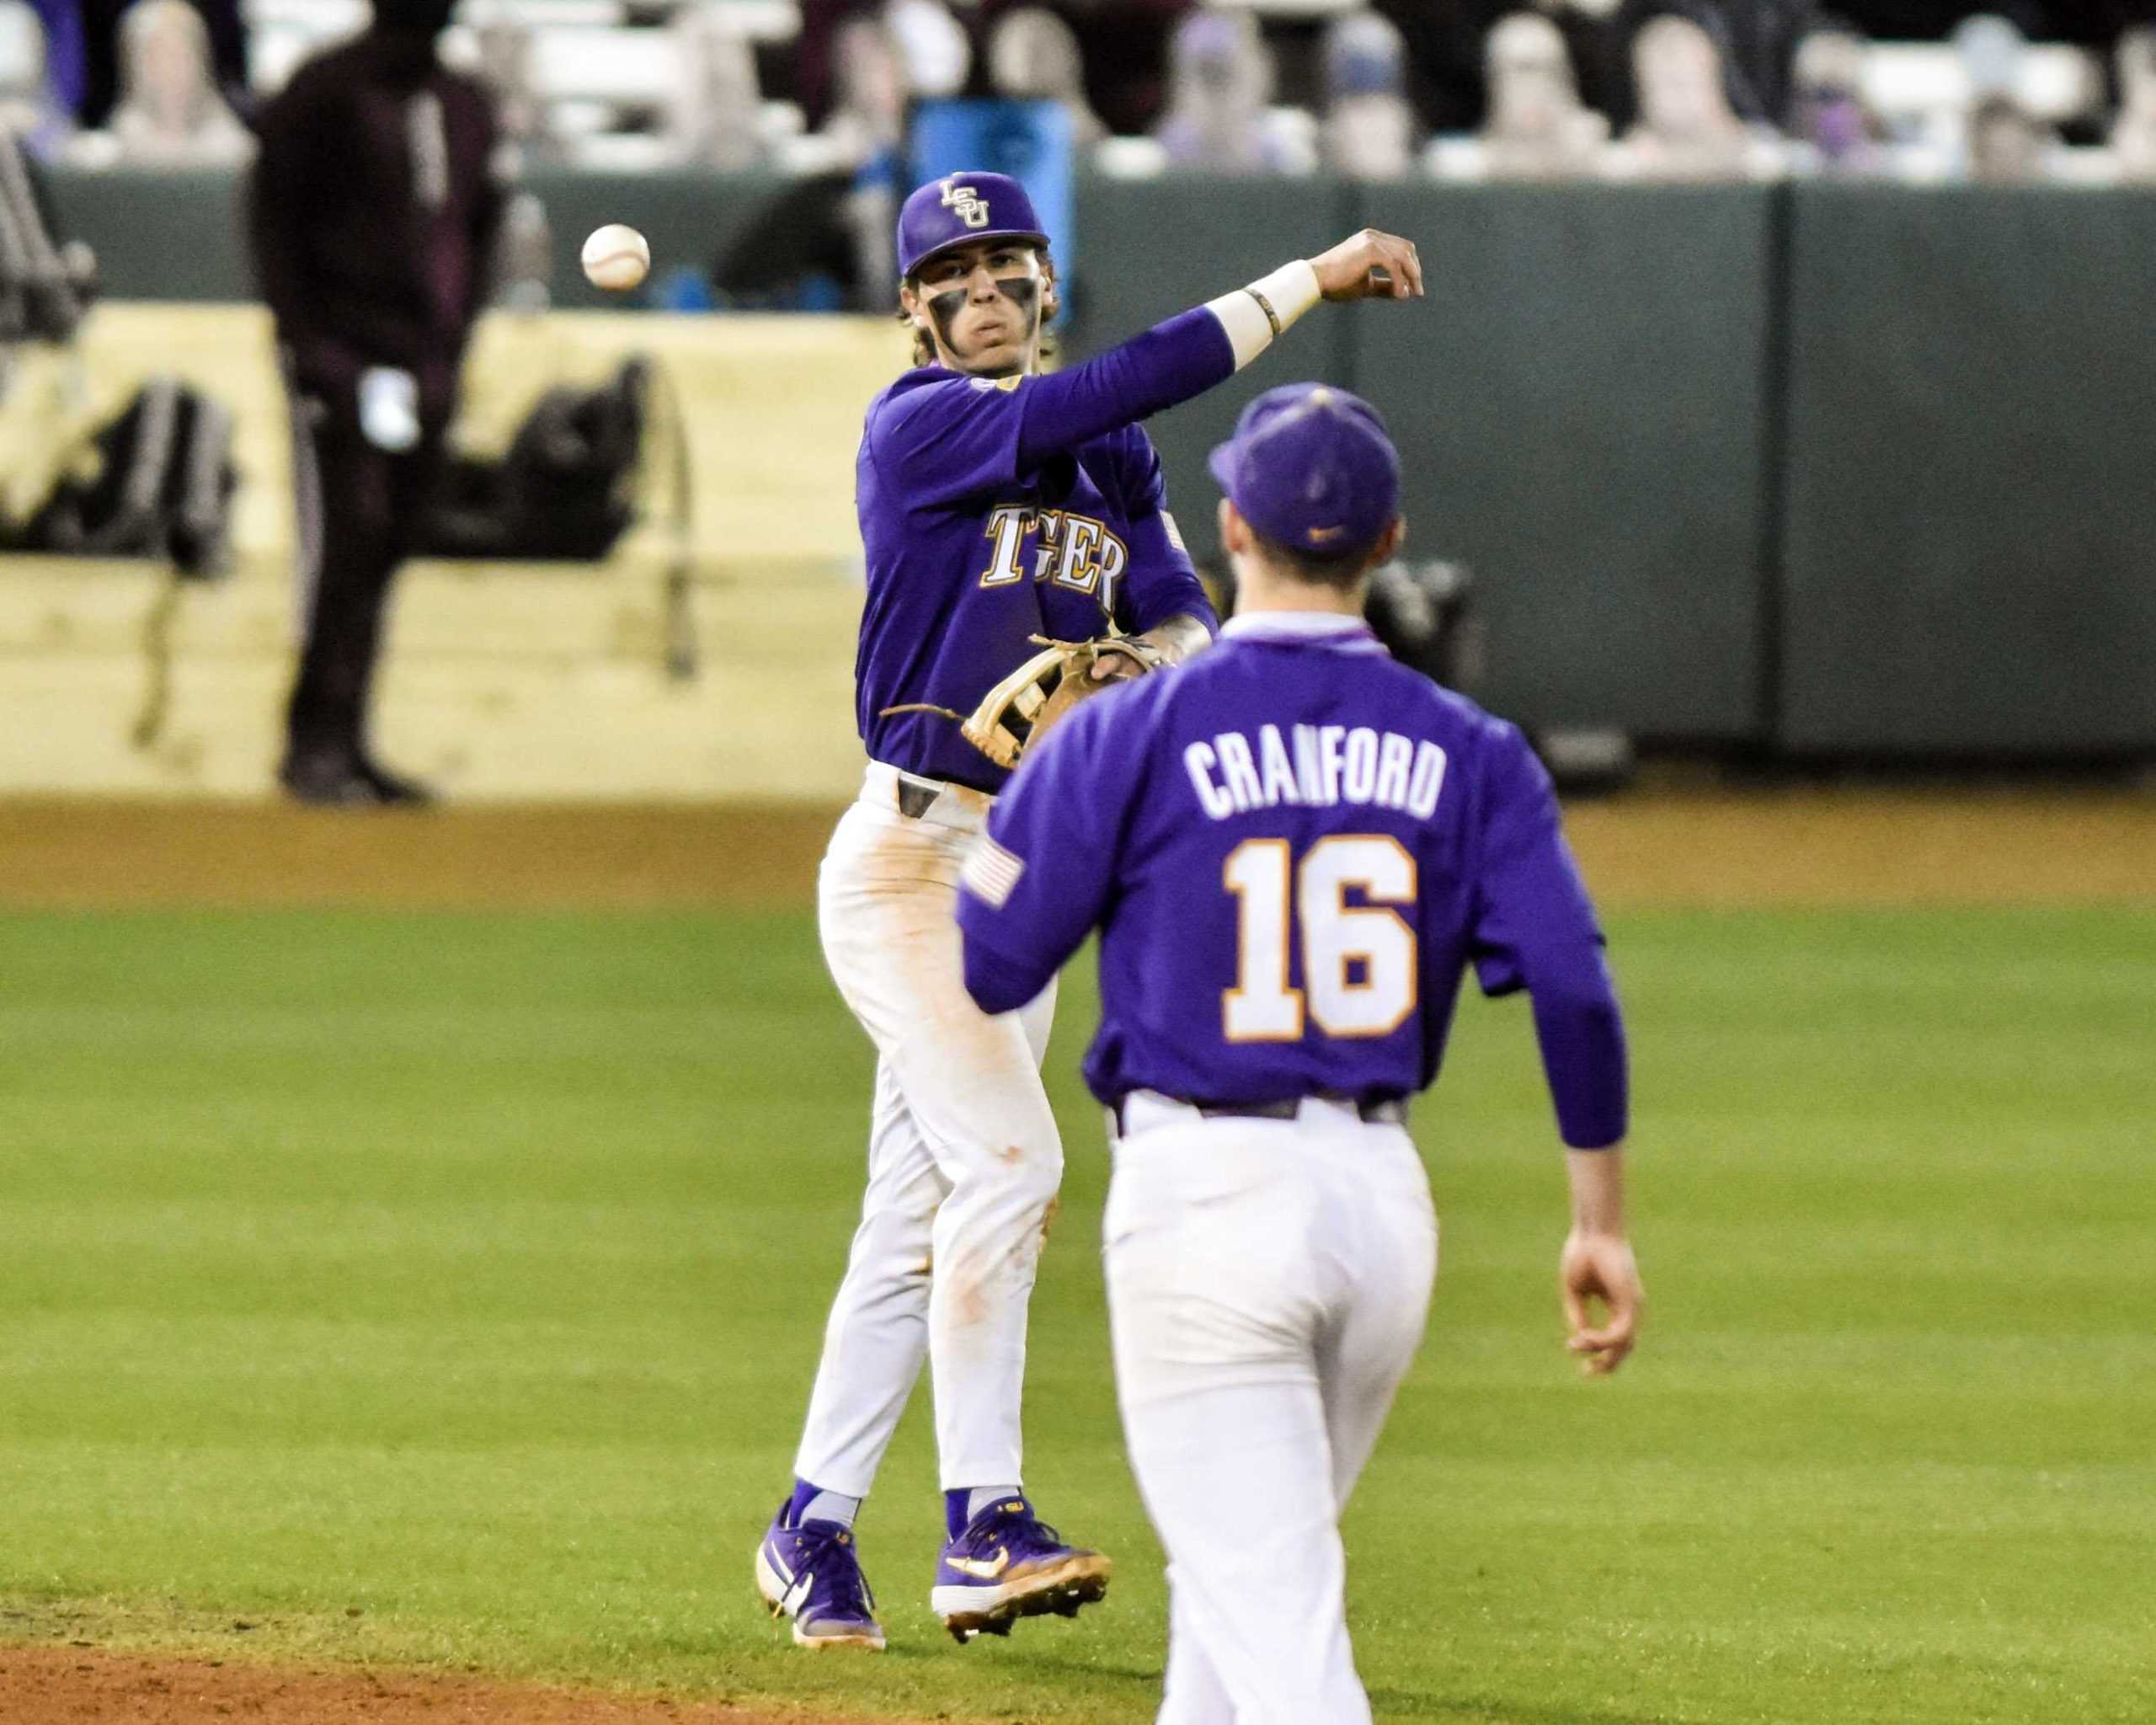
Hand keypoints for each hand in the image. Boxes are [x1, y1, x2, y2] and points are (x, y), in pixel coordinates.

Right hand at [1310, 229, 1424, 301]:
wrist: (1314, 280)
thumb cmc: (1335, 284)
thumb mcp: (1365, 285)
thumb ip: (1384, 286)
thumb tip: (1405, 292)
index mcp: (1371, 240)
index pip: (1401, 249)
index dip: (1411, 266)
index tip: (1414, 287)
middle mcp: (1373, 236)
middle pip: (1407, 249)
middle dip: (1415, 271)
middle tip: (1418, 292)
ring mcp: (1372, 241)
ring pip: (1403, 256)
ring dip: (1411, 276)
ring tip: (1411, 294)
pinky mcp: (1370, 250)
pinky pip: (1394, 266)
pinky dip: (1400, 281)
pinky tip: (1400, 295)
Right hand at [1559, 1229, 1641, 1376]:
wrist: (1593, 1231)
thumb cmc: (1583, 1253)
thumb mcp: (1576, 1291)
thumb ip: (1579, 1316)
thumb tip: (1579, 1341)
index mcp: (1617, 1304)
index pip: (1615, 1338)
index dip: (1599, 1352)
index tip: (1578, 1359)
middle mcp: (1628, 1308)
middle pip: (1624, 1347)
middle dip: (1607, 1364)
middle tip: (1586, 1373)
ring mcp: (1632, 1307)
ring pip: (1624, 1344)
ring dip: (1599, 1352)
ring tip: (1575, 1347)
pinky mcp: (1631, 1303)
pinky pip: (1621, 1333)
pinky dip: (1602, 1340)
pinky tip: (1583, 1338)